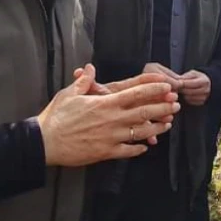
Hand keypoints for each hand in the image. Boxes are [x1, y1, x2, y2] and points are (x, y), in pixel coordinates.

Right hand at [38, 64, 179, 166]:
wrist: (45, 142)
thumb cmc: (56, 116)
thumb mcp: (69, 94)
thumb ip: (84, 81)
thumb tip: (90, 68)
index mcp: (106, 103)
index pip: (136, 94)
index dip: (154, 90)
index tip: (167, 87)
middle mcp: (112, 119)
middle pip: (144, 112)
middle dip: (163, 107)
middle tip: (176, 104)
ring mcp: (111, 137)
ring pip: (141, 132)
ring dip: (157, 127)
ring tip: (168, 124)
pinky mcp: (106, 152)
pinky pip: (128, 151)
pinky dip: (139, 148)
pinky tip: (146, 146)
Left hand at [179, 70, 211, 105]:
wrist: (204, 84)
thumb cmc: (196, 77)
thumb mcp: (192, 74)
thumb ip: (185, 77)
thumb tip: (177, 81)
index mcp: (204, 81)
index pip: (190, 83)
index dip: (182, 83)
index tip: (176, 83)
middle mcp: (206, 90)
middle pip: (189, 92)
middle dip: (181, 89)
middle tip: (176, 87)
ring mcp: (204, 97)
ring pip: (188, 98)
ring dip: (183, 94)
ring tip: (181, 90)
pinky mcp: (201, 102)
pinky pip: (190, 102)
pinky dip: (186, 98)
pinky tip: (185, 94)